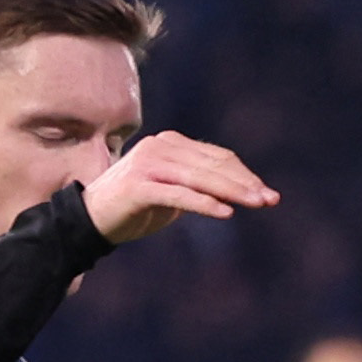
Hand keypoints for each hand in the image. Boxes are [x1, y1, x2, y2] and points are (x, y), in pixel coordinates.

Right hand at [83, 129, 278, 245]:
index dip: (245, 175)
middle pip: (214, 164)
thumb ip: (199, 184)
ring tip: (257, 204)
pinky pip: (179, 194)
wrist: (90, 218)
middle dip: (245, 183)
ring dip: (232, 192)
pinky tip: (226, 213)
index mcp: (171, 143)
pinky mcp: (139, 186)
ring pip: (200, 177)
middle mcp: (160, 147)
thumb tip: (239, 190)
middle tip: (271, 200)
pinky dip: (204, 203)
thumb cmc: (135, 207)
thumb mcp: (173, 190)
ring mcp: (148, 164)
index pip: (218, 157)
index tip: (267, 194)